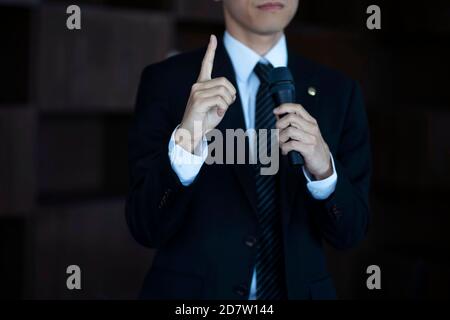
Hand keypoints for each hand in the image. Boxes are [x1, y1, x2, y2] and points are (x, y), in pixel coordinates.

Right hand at [175, 35, 236, 152]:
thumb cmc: (205, 121)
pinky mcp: (198, 101)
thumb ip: (223, 96)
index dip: (210, 51)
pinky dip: (224, 107)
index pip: (206, 64)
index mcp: (201, 84)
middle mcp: (197, 85)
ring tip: (221, 110)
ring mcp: (196, 92)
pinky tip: (218, 113)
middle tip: (228, 104)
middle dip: (231, 94)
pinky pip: (220, 99)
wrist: (191, 133)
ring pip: (223, 91)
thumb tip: (230, 95)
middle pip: (224, 81)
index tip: (212, 38)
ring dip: (228, 102)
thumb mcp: (217, 106)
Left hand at [274, 103, 332, 179]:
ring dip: (280, 139)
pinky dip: (284, 148)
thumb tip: (278, 116)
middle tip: (278, 134)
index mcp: (310, 122)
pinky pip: (291, 144)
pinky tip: (285, 151)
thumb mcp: (305, 132)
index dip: (284, 107)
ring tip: (281, 144)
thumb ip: (293, 124)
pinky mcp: (309, 149)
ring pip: (290, 131)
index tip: (275, 111)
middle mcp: (312, 128)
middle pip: (291, 118)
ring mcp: (311, 138)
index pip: (297, 108)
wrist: (322, 161)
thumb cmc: (310, 146)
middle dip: (279, 125)